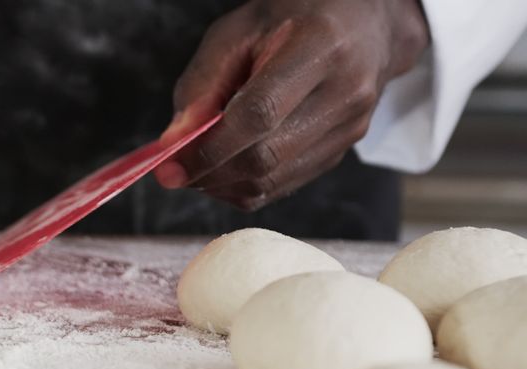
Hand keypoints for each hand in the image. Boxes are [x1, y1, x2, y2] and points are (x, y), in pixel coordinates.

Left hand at [154, 0, 428, 209]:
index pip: (259, 115)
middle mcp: (345, 93)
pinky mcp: (343, 151)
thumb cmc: (291, 19)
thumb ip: (202, 84)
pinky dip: (245, 186)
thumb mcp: (237, 32)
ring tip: (196, 167)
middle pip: (266, 157)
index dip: (209, 148)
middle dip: (210, 173)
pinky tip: (225, 169)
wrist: (362, 24)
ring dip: (223, 184)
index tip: (169, 167)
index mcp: (320, 48)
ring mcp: (350, 127)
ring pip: (273, 180)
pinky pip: (284, 185)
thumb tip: (174, 143)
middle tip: (174, 172)